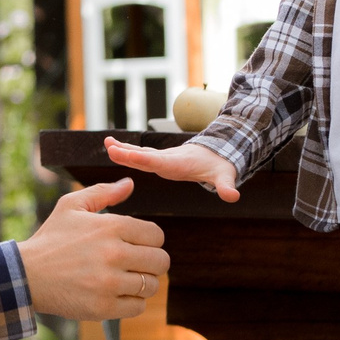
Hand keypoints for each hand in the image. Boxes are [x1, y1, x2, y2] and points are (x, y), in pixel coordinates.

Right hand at [17, 179, 170, 320]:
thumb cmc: (50, 239)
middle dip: (151, 263)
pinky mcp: (104, 307)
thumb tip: (130, 183)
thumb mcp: (71, 206)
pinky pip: (138, 307)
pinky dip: (132, 303)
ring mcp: (110, 283)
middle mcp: (115, 253)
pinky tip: (117, 295)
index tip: (136, 246)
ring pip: (151, 285)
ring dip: (142, 284)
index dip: (150, 241)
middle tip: (135, 265)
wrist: (25, 275)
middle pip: (160, 261)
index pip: (157, 236)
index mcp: (112, 226)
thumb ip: (103, 192)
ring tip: (125, 280)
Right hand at [102, 135, 239, 201]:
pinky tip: (111, 147)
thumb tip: (233, 196)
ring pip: (140, 154)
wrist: (216, 152)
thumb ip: (226, 186)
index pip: (158, 162)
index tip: (128, 155)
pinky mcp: (158, 159)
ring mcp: (161, 157)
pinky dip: (125, 151)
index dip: (142, 159)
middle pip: (144, 156)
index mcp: (178, 163)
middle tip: (110, 148)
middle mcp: (167, 158)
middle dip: (128, 153)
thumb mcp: (224, 176)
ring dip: (123, 149)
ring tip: (106, 143)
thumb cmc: (219, 166)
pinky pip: (139, 155)